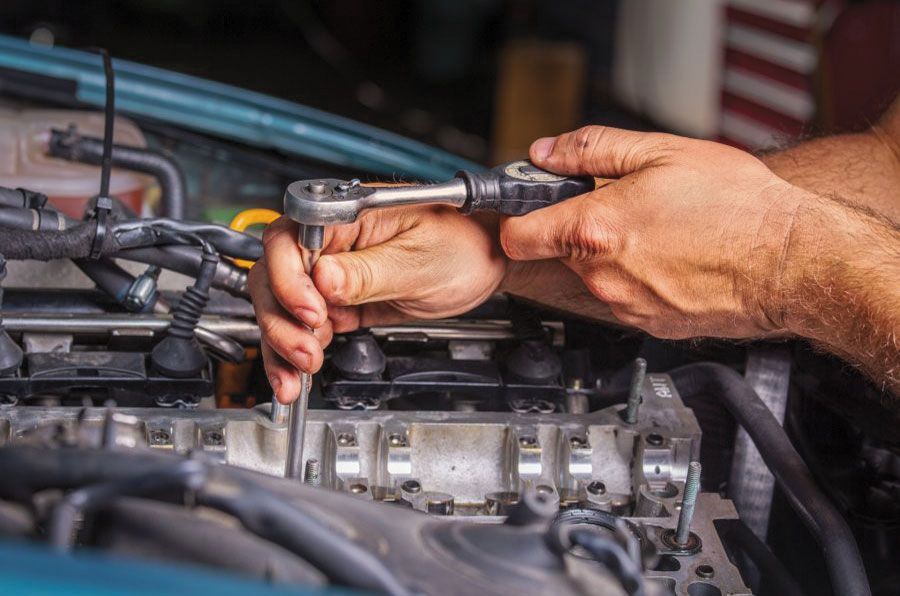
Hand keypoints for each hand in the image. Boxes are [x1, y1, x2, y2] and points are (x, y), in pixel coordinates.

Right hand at [248, 206, 506, 402]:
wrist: (487, 262)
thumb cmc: (465, 243)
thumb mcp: (420, 260)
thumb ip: (369, 272)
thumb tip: (324, 279)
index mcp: (347, 215)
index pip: (289, 240)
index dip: (291, 279)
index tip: (313, 311)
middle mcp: (331, 241)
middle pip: (274, 276)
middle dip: (282, 320)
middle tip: (306, 350)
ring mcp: (331, 273)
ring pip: (282, 307)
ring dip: (282, 344)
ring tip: (298, 376)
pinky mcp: (339, 300)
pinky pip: (305, 326)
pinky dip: (296, 353)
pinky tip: (297, 375)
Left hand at [500, 126, 806, 339]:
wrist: (792, 262)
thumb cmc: (738, 207)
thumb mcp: (661, 153)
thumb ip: (592, 151)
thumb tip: (548, 152)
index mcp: (595, 229)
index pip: (516, 235)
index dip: (516, 216)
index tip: (527, 205)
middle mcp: (603, 276)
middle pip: (559, 252)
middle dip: (579, 228)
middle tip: (622, 205)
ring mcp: (626, 305)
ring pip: (594, 276)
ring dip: (611, 253)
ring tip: (660, 231)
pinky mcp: (649, 324)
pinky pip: (625, 297)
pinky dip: (637, 277)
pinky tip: (673, 257)